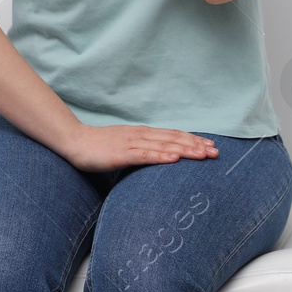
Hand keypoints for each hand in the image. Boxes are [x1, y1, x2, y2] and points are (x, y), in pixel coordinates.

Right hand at [62, 123, 216, 171]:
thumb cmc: (98, 146)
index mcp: (142, 133)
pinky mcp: (121, 154)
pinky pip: (144, 155)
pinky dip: (160, 156)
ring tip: (202, 155)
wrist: (75, 142)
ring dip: (185, 150)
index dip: (193, 139)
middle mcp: (140, 135)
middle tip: (216, 152)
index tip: (211, 145)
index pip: (173, 135)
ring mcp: (131, 143)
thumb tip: (160, 156)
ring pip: (163, 145)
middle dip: (196, 145)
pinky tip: (173, 158)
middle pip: (173, 139)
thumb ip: (141, 149)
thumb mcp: (124, 145)